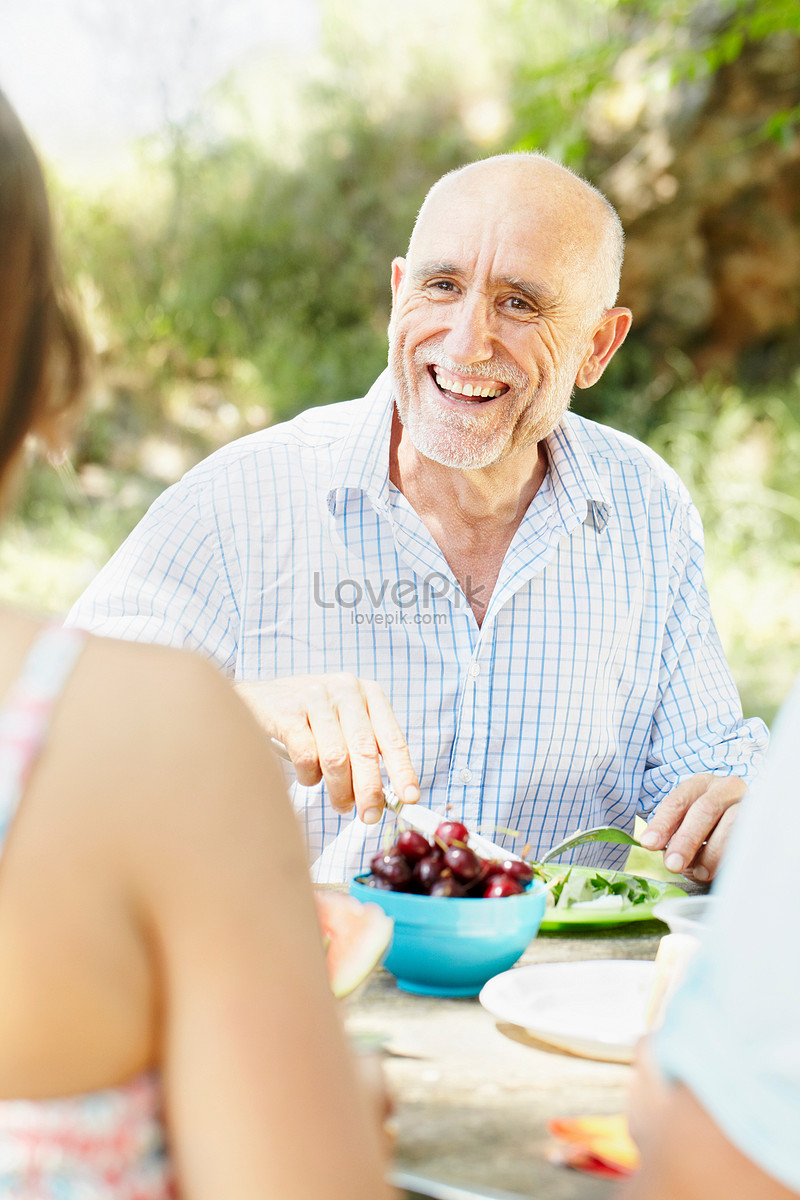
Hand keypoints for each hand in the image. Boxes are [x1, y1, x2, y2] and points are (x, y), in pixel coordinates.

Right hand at [235, 674, 419, 823]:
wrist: (258, 697)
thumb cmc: (310, 717)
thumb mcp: (346, 721)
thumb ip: (366, 749)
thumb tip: (386, 796)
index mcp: (368, 693)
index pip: (391, 737)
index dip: (402, 770)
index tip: (409, 798)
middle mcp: (345, 690)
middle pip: (364, 751)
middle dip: (369, 790)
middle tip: (370, 816)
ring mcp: (315, 697)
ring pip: (336, 757)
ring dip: (340, 790)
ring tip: (341, 804)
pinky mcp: (287, 711)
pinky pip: (306, 756)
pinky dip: (310, 777)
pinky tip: (309, 778)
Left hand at [639, 773, 744, 881]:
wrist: (746, 822)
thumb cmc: (709, 826)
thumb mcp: (688, 823)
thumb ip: (674, 835)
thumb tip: (665, 855)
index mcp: (701, 784)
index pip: (678, 801)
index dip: (663, 823)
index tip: (649, 844)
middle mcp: (726, 788)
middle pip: (705, 810)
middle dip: (686, 839)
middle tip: (672, 864)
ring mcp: (748, 804)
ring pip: (730, 825)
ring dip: (710, 854)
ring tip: (698, 872)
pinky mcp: (763, 824)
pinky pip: (747, 841)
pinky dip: (729, 858)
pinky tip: (718, 870)